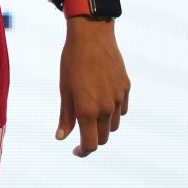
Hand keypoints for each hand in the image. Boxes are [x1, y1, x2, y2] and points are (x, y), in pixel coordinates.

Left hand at [56, 18, 129, 156]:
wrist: (91, 35)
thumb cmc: (72, 61)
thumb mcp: (64, 89)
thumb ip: (65, 116)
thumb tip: (61, 137)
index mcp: (88, 110)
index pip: (91, 145)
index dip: (83, 151)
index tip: (76, 150)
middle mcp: (106, 108)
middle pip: (103, 137)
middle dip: (92, 138)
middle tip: (81, 130)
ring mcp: (118, 98)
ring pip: (114, 124)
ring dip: (103, 125)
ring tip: (91, 111)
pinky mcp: (126, 88)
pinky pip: (122, 109)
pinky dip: (113, 111)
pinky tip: (103, 99)